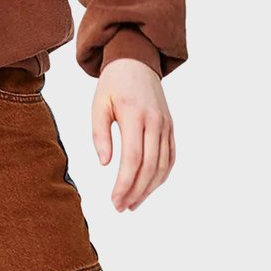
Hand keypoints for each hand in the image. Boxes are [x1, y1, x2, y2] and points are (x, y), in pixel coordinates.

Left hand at [91, 58, 175, 211]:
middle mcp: (155, 121)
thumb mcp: (99, 104)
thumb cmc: (113, 84)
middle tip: (120, 207)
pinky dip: (161, 176)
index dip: (125, 184)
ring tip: (132, 203)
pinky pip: (170, 157)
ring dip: (149, 189)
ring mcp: (166, 125)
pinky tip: (148, 188)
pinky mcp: (171, 127)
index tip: (114, 200)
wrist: (137, 62)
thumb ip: (99, 134)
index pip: (133, 158)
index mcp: (134, 115)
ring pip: (163, 165)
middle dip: (135, 191)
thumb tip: (105, 164)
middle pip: (149, 166)